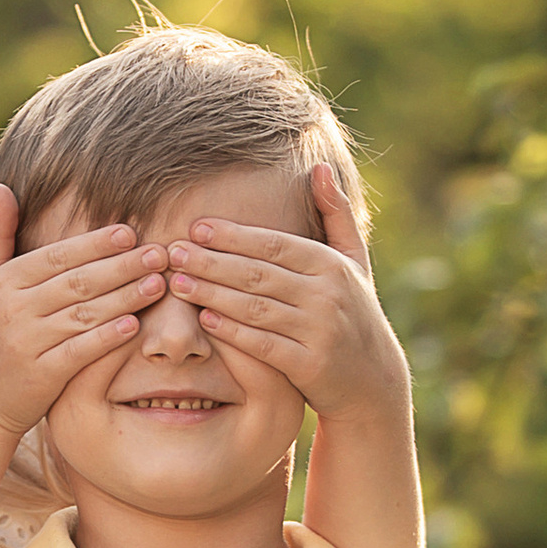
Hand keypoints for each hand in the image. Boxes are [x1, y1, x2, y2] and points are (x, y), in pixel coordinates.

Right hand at [0, 184, 168, 445]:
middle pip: (77, 281)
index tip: (130, 233)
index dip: (96, 243)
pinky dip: (108, 338)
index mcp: (3, 281)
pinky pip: (80, 351)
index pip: (58, 256)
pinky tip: (135, 325)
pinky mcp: (39, 375)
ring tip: (159, 284)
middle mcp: (12, 308)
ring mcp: (26, 342)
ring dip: (125, 297)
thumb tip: (0, 186)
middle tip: (159, 254)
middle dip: (122, 266)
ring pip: (84, 313)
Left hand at [166, 164, 409, 422]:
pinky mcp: (309, 366)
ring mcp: (319, 331)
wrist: (373, 379)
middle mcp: (327, 295)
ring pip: (255, 308)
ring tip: (178, 283)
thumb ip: (336, 214)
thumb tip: (319, 168)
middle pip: (258, 274)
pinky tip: (205, 320)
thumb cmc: (355, 312)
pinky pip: (263, 345)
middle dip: (212, 262)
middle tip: (174, 253)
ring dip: (213, 294)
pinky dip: (232, 332)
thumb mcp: (354, 261)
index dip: (232, 236)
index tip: (196, 228)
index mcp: (332, 265)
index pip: (274, 244)